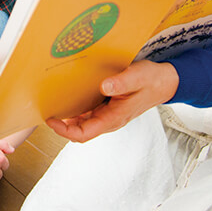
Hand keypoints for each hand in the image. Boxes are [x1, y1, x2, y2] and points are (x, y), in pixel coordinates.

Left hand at [47, 60, 177, 142]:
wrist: (165, 82)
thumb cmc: (152, 80)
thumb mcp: (138, 77)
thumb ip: (121, 82)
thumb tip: (104, 86)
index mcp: (114, 118)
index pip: (85, 134)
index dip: (65, 131)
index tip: (52, 120)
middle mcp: (109, 119)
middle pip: (80, 131)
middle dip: (61, 125)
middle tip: (46, 110)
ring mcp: (108, 114)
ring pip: (83, 122)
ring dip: (67, 117)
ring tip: (52, 104)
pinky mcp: (108, 107)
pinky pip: (88, 112)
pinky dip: (76, 108)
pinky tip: (68, 96)